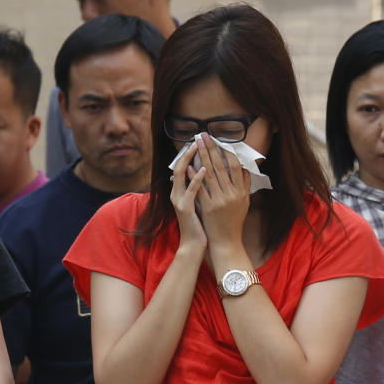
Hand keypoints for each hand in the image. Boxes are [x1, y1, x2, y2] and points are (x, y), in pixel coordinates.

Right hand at [170, 139, 207, 254]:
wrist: (194, 245)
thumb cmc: (199, 225)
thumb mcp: (199, 203)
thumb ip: (200, 189)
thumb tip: (207, 173)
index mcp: (179, 192)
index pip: (182, 167)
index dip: (189, 154)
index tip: (200, 142)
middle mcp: (176, 194)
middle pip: (179, 166)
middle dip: (189, 151)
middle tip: (199, 138)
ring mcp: (179, 200)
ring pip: (182, 174)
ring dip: (191, 159)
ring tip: (200, 147)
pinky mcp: (185, 208)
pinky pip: (191, 190)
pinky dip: (196, 178)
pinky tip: (204, 168)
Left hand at [193, 133, 250, 249]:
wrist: (227, 242)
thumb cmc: (235, 221)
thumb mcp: (244, 202)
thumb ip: (245, 184)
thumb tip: (244, 166)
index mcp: (241, 191)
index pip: (233, 165)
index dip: (225, 151)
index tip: (218, 139)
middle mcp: (231, 194)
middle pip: (220, 166)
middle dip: (210, 149)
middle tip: (203, 135)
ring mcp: (219, 201)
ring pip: (209, 175)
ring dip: (201, 158)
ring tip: (195, 144)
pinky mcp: (208, 208)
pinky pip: (200, 189)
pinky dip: (194, 177)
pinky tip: (188, 166)